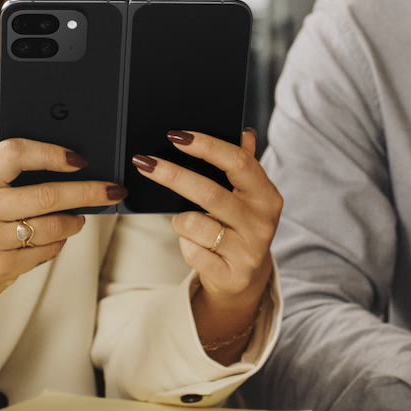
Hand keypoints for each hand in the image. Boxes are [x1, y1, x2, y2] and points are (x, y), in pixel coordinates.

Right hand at [0, 120, 125, 356]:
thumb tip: (5, 113)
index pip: (15, 153)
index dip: (52, 153)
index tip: (79, 159)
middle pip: (46, 195)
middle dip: (87, 192)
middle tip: (110, 190)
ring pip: (51, 226)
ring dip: (73, 221)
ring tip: (77, 217)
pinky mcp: (0, 267)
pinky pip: (45, 251)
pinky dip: (57, 243)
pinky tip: (55, 237)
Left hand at [130, 130, 281, 363]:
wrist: (246, 279)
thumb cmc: (239, 227)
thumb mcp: (247, 197)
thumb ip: (243, 164)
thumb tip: (244, 131)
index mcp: (267, 196)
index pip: (238, 162)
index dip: (207, 146)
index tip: (176, 136)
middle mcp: (262, 223)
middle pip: (210, 193)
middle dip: (172, 175)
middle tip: (144, 162)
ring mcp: (248, 251)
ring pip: (194, 224)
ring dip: (179, 220)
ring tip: (186, 223)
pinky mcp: (232, 275)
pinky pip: (192, 252)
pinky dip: (185, 244)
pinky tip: (194, 245)